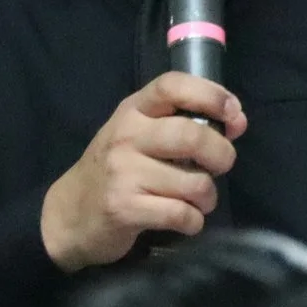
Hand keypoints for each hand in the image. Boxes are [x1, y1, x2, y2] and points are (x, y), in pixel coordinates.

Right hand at [41, 73, 246, 270]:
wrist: (68, 215)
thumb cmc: (115, 171)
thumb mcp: (139, 136)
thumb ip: (182, 124)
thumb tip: (237, 120)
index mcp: (133, 111)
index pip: (173, 85)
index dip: (211, 94)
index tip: (233, 114)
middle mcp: (126, 136)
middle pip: (191, 135)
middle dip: (221, 155)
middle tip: (221, 167)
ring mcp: (124, 173)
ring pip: (194, 182)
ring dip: (208, 197)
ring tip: (199, 201)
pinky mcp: (125, 209)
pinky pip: (181, 214)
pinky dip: (193, 222)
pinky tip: (185, 220)